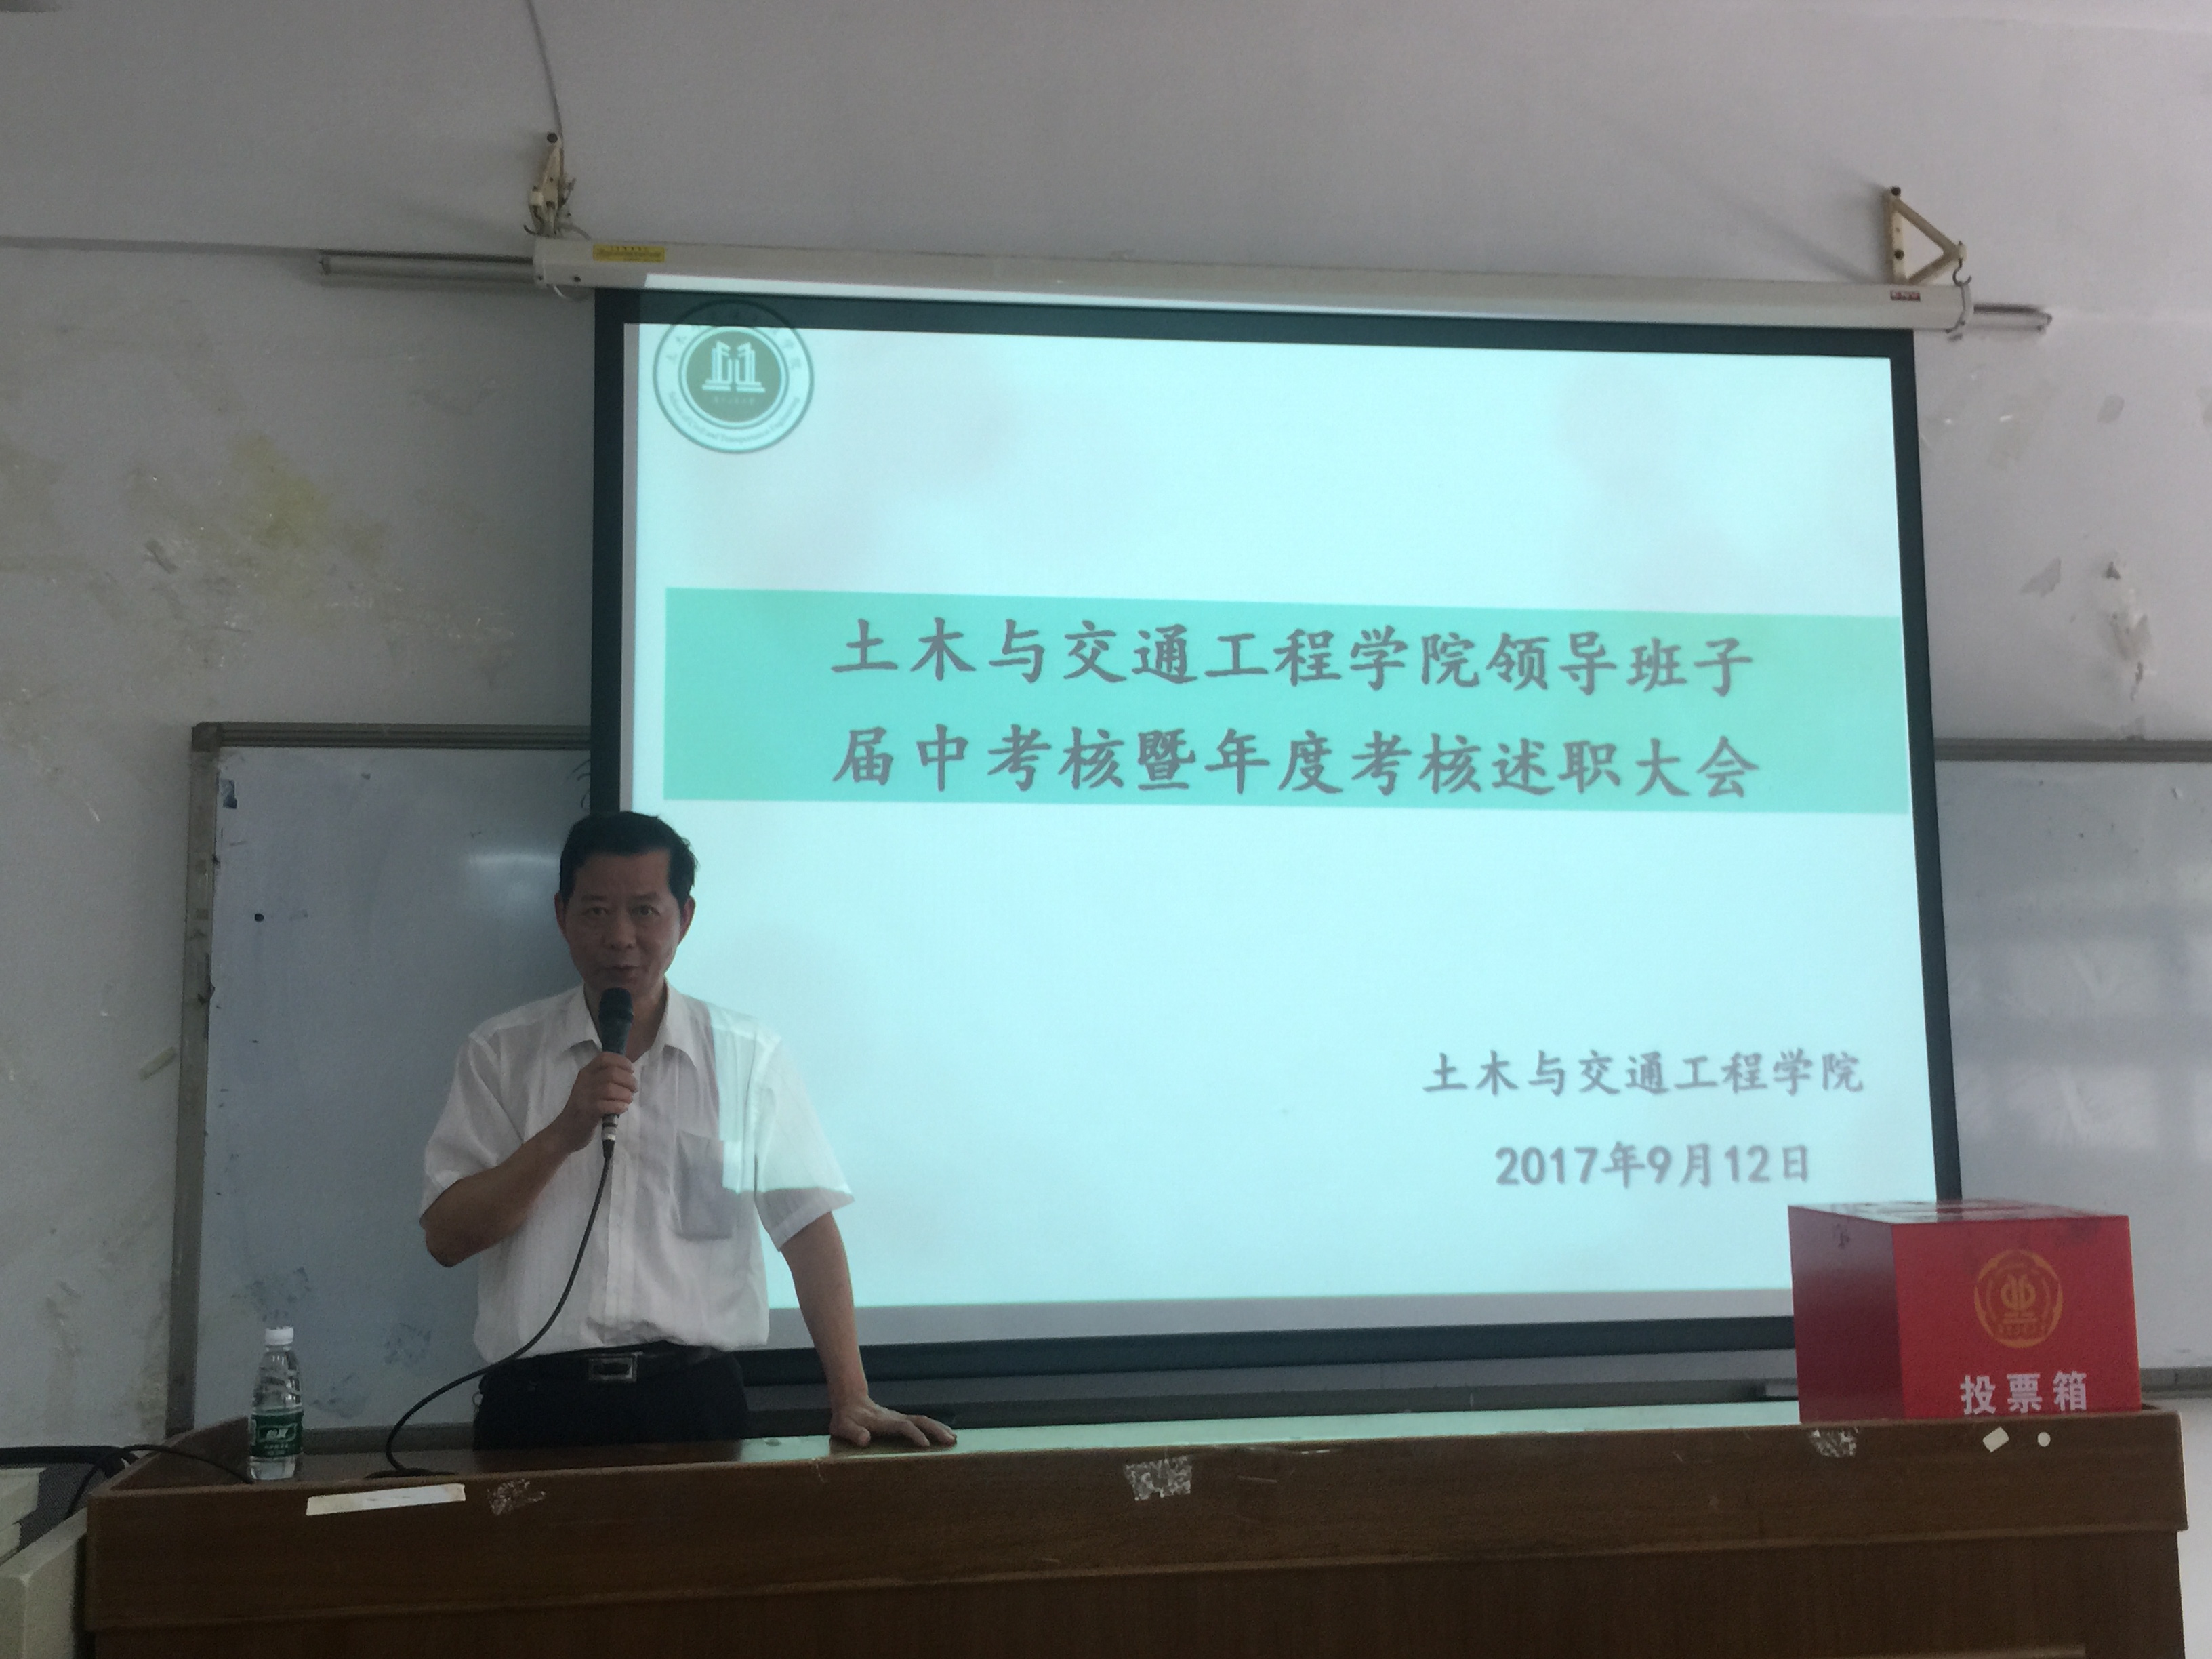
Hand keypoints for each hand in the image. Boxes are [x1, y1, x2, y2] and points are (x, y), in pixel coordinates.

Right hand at [552, 1051, 635, 1152]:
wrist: (566, 1131)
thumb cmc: (584, 1108)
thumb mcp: (591, 1088)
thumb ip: (606, 1079)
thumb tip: (629, 1075)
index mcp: (586, 1073)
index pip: (604, 1058)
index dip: (621, 1061)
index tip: (631, 1070)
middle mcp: (584, 1081)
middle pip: (611, 1073)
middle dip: (628, 1080)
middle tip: (634, 1089)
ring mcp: (584, 1096)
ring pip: (610, 1088)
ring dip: (625, 1094)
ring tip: (628, 1100)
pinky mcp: (587, 1111)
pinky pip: (607, 1105)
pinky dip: (619, 1106)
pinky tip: (622, 1108)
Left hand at [829, 1397, 956, 1448]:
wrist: (850, 1401)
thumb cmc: (845, 1418)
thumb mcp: (843, 1427)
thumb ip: (853, 1433)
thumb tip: (865, 1440)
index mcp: (884, 1422)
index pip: (903, 1426)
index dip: (914, 1435)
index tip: (926, 1446)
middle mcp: (896, 1418)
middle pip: (921, 1421)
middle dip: (936, 1430)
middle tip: (951, 1441)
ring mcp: (900, 1418)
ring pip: (924, 1420)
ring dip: (939, 1428)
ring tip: (953, 1439)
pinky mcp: (901, 1421)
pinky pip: (921, 1423)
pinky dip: (935, 1427)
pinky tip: (943, 1434)